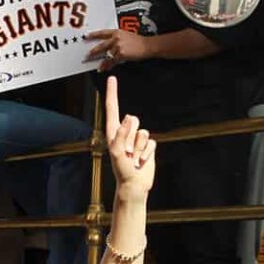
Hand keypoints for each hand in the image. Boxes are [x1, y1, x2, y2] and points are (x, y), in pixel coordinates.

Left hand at [87, 29, 149, 71]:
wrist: (148, 45)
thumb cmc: (139, 42)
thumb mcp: (127, 35)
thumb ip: (117, 38)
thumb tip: (110, 45)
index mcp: (117, 32)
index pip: (102, 33)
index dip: (93, 35)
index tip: (86, 37)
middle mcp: (116, 38)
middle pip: (101, 45)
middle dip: (93, 51)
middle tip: (87, 55)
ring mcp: (118, 46)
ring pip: (107, 55)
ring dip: (102, 62)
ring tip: (98, 67)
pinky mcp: (121, 54)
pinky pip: (112, 61)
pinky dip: (108, 66)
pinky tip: (105, 68)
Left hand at [105, 76, 154, 196]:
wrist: (134, 184)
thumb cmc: (121, 170)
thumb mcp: (117, 152)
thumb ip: (121, 134)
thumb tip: (128, 118)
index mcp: (113, 132)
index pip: (112, 108)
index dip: (112, 93)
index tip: (112, 79)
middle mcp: (125, 133)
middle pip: (133, 119)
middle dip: (132, 135)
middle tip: (127, 152)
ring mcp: (136, 139)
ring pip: (144, 131)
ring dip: (139, 147)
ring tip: (133, 159)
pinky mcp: (147, 146)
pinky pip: (152, 142)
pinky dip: (147, 153)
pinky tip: (141, 162)